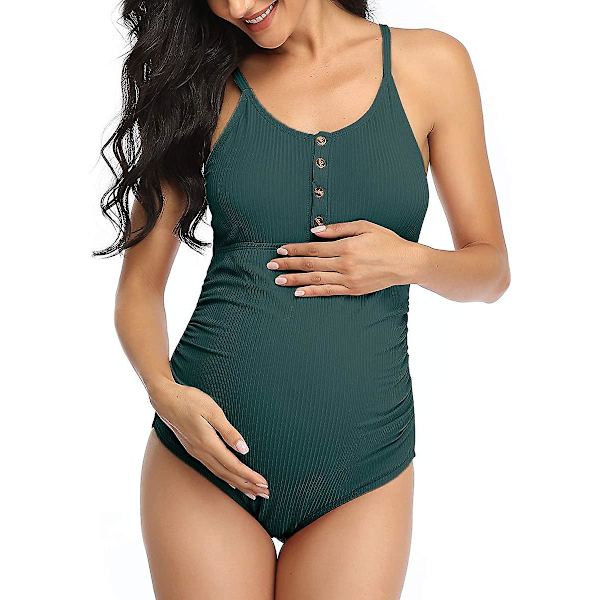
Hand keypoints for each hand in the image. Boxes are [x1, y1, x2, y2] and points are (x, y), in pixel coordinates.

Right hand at [149, 379, 269, 499]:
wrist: (165, 399)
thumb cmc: (190, 400)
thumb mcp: (212, 411)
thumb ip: (228, 431)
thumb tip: (243, 448)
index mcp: (208, 443)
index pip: (233, 465)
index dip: (250, 476)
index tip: (264, 484)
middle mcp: (202, 452)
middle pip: (228, 475)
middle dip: (248, 485)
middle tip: (265, 494)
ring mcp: (196, 452)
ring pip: (221, 474)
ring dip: (238, 484)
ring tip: (252, 493)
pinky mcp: (194, 450)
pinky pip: (213, 469)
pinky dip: (225, 478)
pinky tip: (232, 482)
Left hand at [266, 219, 423, 296]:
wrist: (405, 263)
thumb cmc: (386, 240)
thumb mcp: (364, 226)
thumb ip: (338, 229)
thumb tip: (314, 232)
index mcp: (346, 247)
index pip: (313, 249)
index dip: (295, 250)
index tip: (280, 250)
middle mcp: (345, 265)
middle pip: (310, 265)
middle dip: (289, 265)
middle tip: (271, 265)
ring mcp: (348, 279)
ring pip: (316, 280)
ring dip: (295, 280)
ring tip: (279, 280)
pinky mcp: (353, 290)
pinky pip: (328, 291)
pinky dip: (312, 292)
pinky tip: (298, 292)